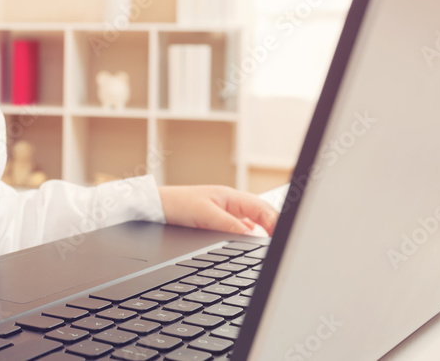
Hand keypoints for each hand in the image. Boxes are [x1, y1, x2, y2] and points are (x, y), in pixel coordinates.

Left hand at [158, 184, 277, 235]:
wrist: (156, 207)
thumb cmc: (178, 204)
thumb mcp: (205, 216)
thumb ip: (229, 225)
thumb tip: (252, 236)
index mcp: (231, 197)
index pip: (263, 209)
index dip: (276, 223)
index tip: (281, 237)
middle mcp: (231, 203)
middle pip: (263, 213)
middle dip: (276, 225)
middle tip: (283, 243)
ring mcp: (226, 211)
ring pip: (254, 219)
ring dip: (265, 227)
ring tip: (274, 241)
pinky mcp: (219, 219)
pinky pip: (242, 225)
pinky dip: (252, 232)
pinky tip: (252, 239)